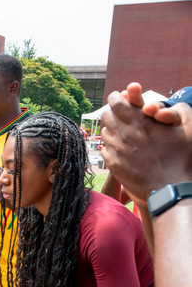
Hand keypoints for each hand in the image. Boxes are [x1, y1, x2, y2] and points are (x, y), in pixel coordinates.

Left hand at [101, 83, 191, 200]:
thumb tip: (161, 104)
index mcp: (141, 121)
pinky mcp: (112, 164)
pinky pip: (105, 149)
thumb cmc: (182, 158)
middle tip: (120, 114)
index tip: (120, 97)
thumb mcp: (188, 129)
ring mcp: (116, 150)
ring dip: (112, 129)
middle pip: (106, 116)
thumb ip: (178, 110)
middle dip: (112, 112)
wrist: (169, 188)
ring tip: (123, 132)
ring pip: (104, 132)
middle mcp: (124, 134)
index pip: (116, 102)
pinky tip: (121, 148)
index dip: (117, 97)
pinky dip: (111, 146)